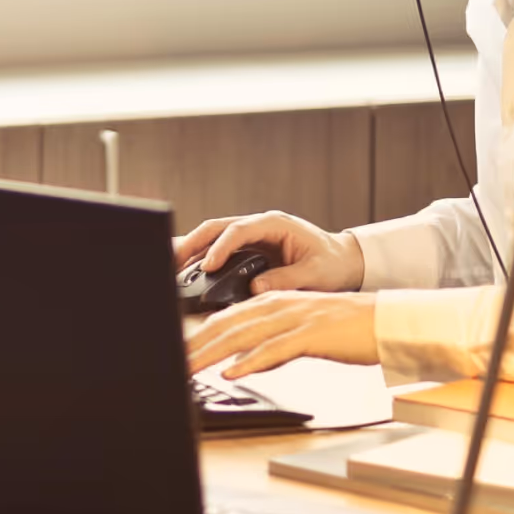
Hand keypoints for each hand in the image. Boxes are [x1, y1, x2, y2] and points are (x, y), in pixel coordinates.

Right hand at [173, 211, 364, 294]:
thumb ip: (286, 279)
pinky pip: (218, 250)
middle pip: (215, 228)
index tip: (208, 267)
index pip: (239, 230)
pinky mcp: (247, 249)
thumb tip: (254, 288)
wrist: (343, 261)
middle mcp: (258, 226)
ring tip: (170, 268)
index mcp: (275, 224)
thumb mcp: (315, 274)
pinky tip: (186, 272)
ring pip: (211, 236)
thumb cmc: (332, 264)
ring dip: (191, 250)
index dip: (220, 247)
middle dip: (192, 243)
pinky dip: (200, 259)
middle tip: (171, 262)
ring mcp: (251, 236)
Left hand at [186, 292, 379, 377]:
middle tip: (170, 363)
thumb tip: (243, 362)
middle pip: (226, 325)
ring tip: (188, 370)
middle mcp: (279, 305)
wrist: (388, 322)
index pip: (225, 319)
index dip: (197, 336)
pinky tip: (232, 372)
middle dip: (194, 345)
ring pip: (243, 335)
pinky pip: (276, 348)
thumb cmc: (348, 330)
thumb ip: (271, 345)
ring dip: (211, 354)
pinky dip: (251, 360)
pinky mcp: (312, 334)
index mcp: (274, 302)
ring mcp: (295, 318)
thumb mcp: (301, 335)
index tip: (176, 353)